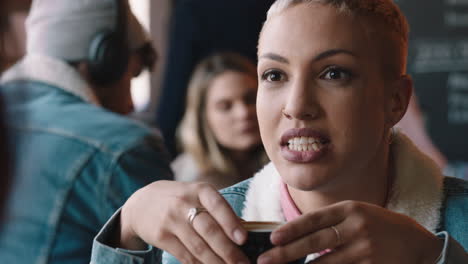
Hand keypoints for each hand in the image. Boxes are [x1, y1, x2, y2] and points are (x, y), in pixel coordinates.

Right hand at [119, 180, 249, 263]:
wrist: (140, 204)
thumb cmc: (179, 199)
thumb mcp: (196, 194)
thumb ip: (217, 209)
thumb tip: (243, 229)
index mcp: (199, 190)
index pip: (217, 205)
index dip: (231, 223)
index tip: (244, 239)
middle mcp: (184, 203)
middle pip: (209, 230)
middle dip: (228, 251)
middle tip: (243, 263)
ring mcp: (171, 220)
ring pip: (198, 247)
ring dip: (216, 262)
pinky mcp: (161, 237)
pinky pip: (185, 256)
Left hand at [258, 201, 442, 263]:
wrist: (420, 243)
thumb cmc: (380, 225)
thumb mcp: (357, 213)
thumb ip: (331, 221)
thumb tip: (297, 235)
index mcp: (350, 208)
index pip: (314, 219)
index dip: (291, 229)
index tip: (272, 239)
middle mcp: (357, 227)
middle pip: (315, 242)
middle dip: (287, 253)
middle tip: (265, 260)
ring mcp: (366, 249)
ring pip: (326, 263)